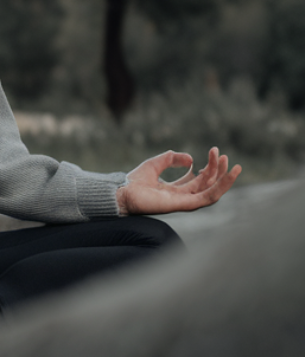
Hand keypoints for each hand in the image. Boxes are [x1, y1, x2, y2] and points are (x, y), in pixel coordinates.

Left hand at [117, 147, 241, 214]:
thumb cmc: (135, 181)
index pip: (199, 180)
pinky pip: (206, 198)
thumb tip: (191, 158)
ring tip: (233, 166)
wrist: (123, 191)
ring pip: (212, 194)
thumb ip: (172, 158)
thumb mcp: (156, 163)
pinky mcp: (183, 205)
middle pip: (207, 185)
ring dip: (224, 180)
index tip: (214, 151)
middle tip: (222, 154)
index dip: (209, 166)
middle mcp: (182, 198)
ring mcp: (184, 203)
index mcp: (177, 190)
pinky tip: (226, 176)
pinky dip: (219, 188)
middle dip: (218, 170)